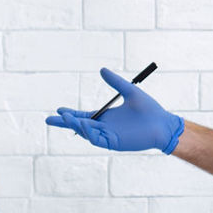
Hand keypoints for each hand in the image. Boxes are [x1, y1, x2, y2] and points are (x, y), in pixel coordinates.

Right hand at [45, 67, 184, 153]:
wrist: (162, 123)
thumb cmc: (149, 109)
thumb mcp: (130, 91)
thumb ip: (115, 82)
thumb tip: (102, 69)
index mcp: (106, 117)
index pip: (84, 116)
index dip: (71, 114)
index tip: (59, 109)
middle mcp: (105, 128)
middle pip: (80, 126)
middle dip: (65, 123)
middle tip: (50, 119)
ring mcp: (109, 136)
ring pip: (87, 133)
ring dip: (76, 126)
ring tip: (67, 117)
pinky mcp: (115, 143)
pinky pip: (97, 140)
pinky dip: (88, 133)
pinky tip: (82, 125)